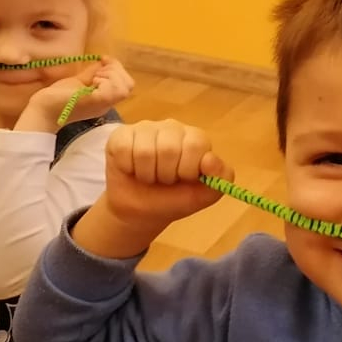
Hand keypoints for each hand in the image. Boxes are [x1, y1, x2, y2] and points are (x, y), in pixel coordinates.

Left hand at [15, 56, 134, 131]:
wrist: (43, 109)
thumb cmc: (58, 97)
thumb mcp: (80, 82)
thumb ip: (93, 73)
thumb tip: (103, 61)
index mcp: (104, 99)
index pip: (126, 84)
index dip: (117, 68)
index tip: (102, 60)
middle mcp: (107, 104)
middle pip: (129, 84)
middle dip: (116, 70)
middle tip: (97, 72)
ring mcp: (102, 104)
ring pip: (125, 87)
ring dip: (111, 75)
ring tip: (94, 77)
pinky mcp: (96, 101)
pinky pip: (114, 90)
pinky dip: (105, 80)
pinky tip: (92, 81)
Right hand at [73, 120, 231, 257]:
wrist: (140, 213)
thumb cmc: (173, 200)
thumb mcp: (205, 195)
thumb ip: (221, 177)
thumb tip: (210, 159)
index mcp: (195, 138)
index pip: (195, 144)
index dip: (188, 169)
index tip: (184, 179)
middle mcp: (171, 127)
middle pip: (168, 148)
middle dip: (165, 174)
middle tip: (164, 180)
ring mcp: (145, 128)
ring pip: (144, 151)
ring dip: (146, 174)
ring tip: (148, 177)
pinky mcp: (120, 135)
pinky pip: (124, 149)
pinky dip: (128, 168)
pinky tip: (132, 169)